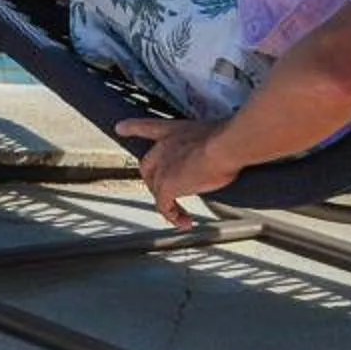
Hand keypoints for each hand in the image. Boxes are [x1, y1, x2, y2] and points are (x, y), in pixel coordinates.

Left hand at [112, 116, 242, 229]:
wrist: (226, 146)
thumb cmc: (229, 138)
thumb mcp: (216, 134)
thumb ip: (212, 143)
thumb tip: (227, 152)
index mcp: (173, 130)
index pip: (147, 127)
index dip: (132, 128)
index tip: (121, 128)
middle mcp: (162, 147)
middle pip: (148, 167)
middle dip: (156, 182)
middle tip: (169, 194)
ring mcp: (162, 167)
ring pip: (156, 189)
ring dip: (167, 202)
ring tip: (179, 214)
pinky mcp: (167, 186)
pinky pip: (164, 206)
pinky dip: (173, 216)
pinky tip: (184, 222)